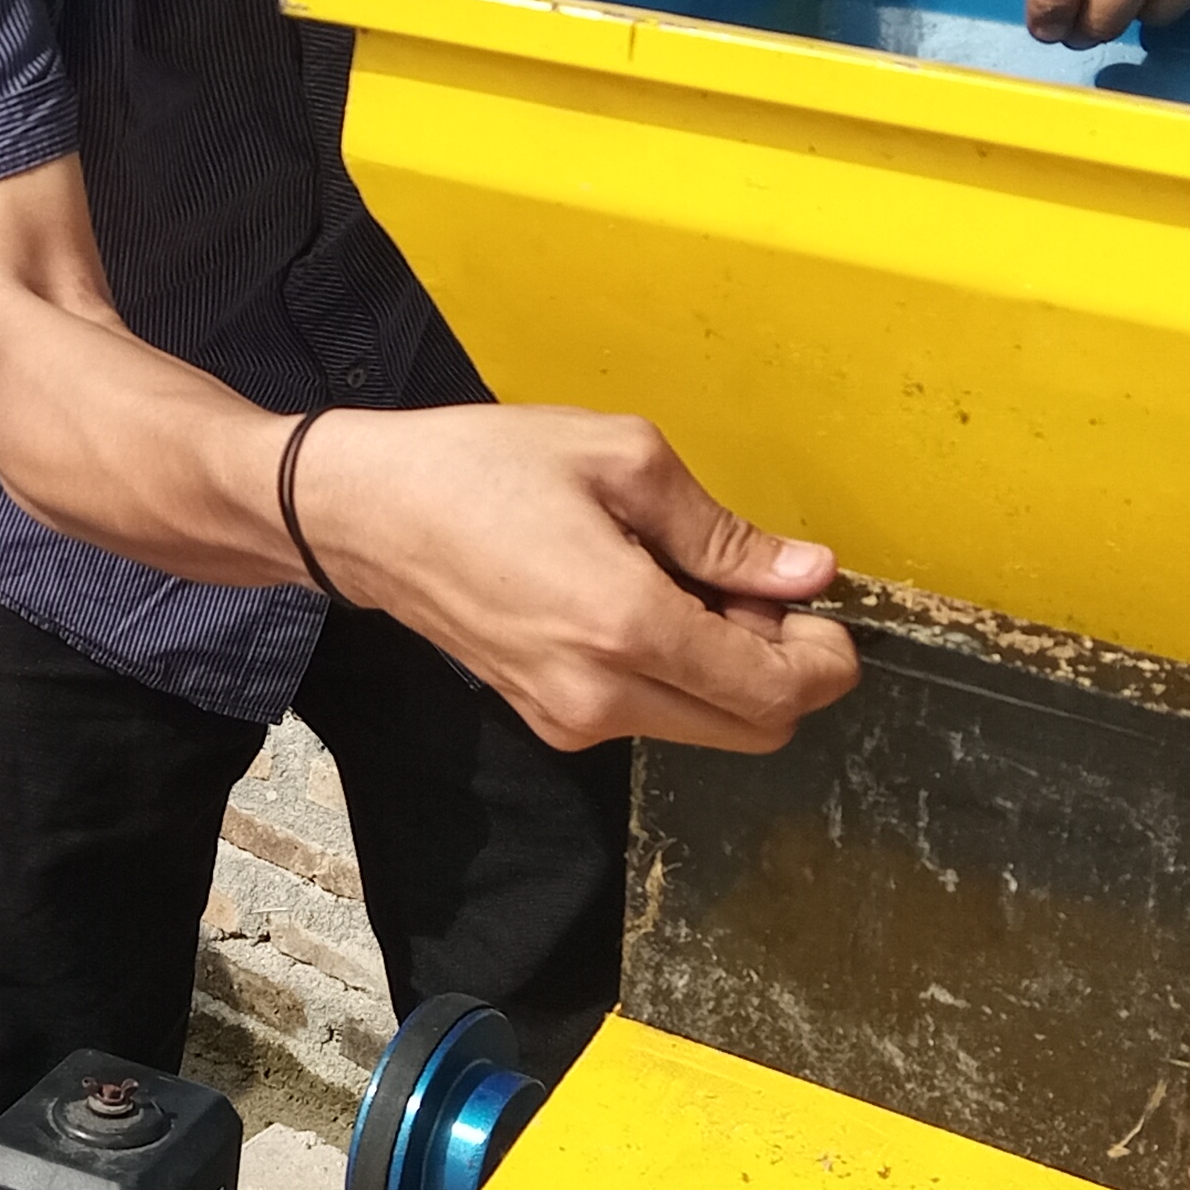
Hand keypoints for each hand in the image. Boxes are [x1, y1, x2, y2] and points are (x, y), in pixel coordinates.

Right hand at [310, 406, 858, 752]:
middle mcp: (602, 696)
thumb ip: (722, 531)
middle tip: (753, 591)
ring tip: (680, 582)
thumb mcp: (619, 460)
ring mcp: (571, 720)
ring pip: (706, 726)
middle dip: (783, 669)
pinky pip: (650, 715)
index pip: (778, 691)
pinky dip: (674, 675)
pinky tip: (636, 604)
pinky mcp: (549, 721)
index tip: (817, 607)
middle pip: (756, 729)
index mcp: (627, 626)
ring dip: (726, 671)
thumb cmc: (481, 468)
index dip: (824, 657)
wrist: (366, 515)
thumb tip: (806, 575)